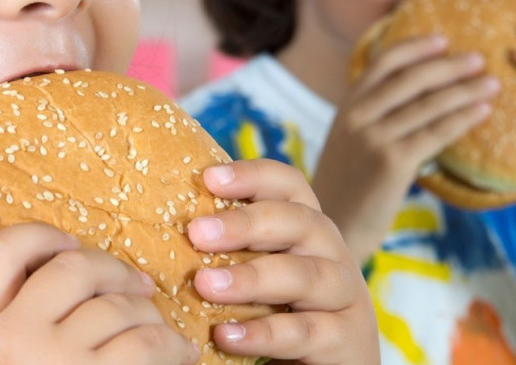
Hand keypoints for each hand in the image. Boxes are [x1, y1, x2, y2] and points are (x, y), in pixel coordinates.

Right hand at [0, 223, 198, 364]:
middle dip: (116, 271)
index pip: (0, 250)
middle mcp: (10, 338)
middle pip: (75, 266)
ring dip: (150, 316)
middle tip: (137, 288)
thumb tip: (85, 266)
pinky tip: (178, 355)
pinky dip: (173, 345)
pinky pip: (149, 342)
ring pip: (120, 306)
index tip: (70, 245)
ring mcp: (55, 360)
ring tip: (159, 337)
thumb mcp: (2, 360)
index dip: (42, 237)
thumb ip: (22, 316)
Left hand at [187, 159, 379, 364]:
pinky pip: (305, 332)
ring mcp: (344, 296)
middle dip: (247, 224)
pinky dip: (264, 333)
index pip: (289, 185)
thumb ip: (229, 251)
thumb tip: (168, 227)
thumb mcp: (257, 274)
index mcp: (307, 228)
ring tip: (205, 285)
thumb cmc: (279, 314)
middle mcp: (331, 253)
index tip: (209, 178)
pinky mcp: (347, 340)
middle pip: (299, 222)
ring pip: (305, 276)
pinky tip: (226, 336)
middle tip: (197, 233)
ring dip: (252, 278)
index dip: (253, 175)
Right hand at [314, 35, 498, 263]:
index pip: (383, 63)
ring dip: (466, 90)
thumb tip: (416, 101)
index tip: (443, 41)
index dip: (415, 48)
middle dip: (449, 66)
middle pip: (411, 79)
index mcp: (346, 108)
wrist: (332, 229)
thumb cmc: (347, 190)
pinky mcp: (392, 163)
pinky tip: (483, 112)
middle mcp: (357, 118)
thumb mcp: (348, 145)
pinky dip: (463, 119)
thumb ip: (371, 119)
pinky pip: (436, 133)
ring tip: (492, 84)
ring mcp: (374, 139)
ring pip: (429, 105)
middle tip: (479, 60)